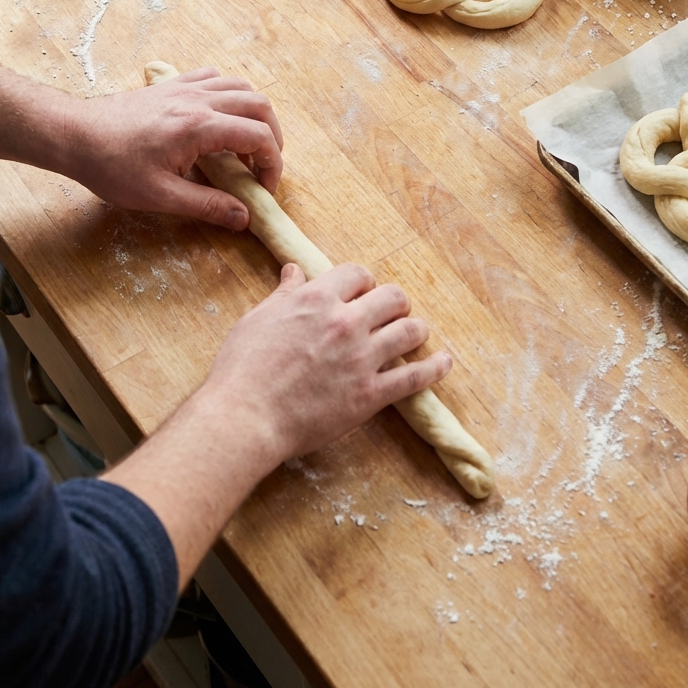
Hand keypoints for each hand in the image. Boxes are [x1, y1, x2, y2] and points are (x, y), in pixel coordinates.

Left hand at [63, 67, 282, 229]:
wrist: (75, 135)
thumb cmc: (111, 166)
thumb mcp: (160, 196)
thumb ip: (207, 205)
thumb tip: (244, 217)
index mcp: (200, 126)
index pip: (258, 137)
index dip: (272, 164)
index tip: (264, 188)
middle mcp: (198, 100)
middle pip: (259, 105)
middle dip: (272, 137)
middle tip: (264, 166)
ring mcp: (184, 88)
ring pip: (240, 86)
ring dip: (254, 113)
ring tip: (245, 144)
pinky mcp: (171, 85)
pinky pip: (213, 78)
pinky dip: (229, 95)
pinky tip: (219, 118)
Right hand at [203, 262, 452, 463]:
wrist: (245, 415)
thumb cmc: (243, 367)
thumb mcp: (259, 318)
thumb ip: (285, 294)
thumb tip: (295, 271)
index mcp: (318, 299)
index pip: (358, 274)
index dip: (362, 282)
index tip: (361, 292)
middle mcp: (346, 322)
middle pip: (392, 297)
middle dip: (393, 303)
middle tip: (389, 313)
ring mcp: (362, 358)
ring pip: (410, 331)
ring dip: (416, 329)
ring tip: (415, 333)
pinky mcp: (370, 394)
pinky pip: (414, 377)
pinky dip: (434, 369)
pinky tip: (444, 363)